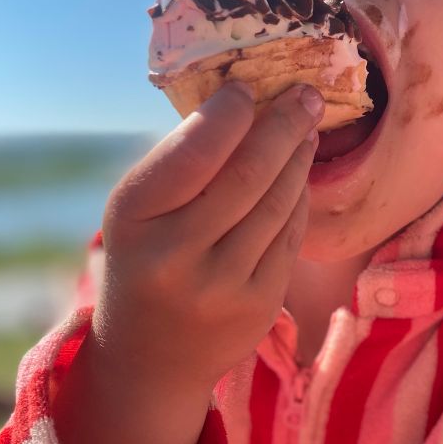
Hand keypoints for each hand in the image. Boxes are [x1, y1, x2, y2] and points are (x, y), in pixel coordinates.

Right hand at [97, 82, 323, 392]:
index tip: (248, 88)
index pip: (195, 152)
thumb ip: (182, 162)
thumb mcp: (138, 211)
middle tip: (305, 94)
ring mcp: (222, 286)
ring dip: (298, 157)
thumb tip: (248, 101)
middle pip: (248, 174)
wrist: (152, 356)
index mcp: (135, 219)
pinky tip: (299, 174)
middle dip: (284, 126)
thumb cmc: (146, 257)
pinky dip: (299, 197)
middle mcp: (176, 255)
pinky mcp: (259, 305)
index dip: (230, 114)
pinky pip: (291, 235)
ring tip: (307, 127)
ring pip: (278, 203)